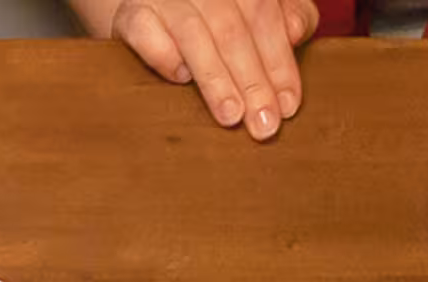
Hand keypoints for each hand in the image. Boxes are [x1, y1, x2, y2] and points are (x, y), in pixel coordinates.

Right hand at [81, 0, 319, 140]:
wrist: (155, 6)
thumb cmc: (218, 15)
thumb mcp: (260, 10)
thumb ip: (287, 16)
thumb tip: (296, 32)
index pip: (264, 16)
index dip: (279, 62)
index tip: (287, 105)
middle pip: (232, 30)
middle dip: (252, 81)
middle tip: (263, 125)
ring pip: (193, 34)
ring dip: (215, 79)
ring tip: (231, 117)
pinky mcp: (131, 13)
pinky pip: (145, 31)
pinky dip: (164, 56)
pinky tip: (181, 79)